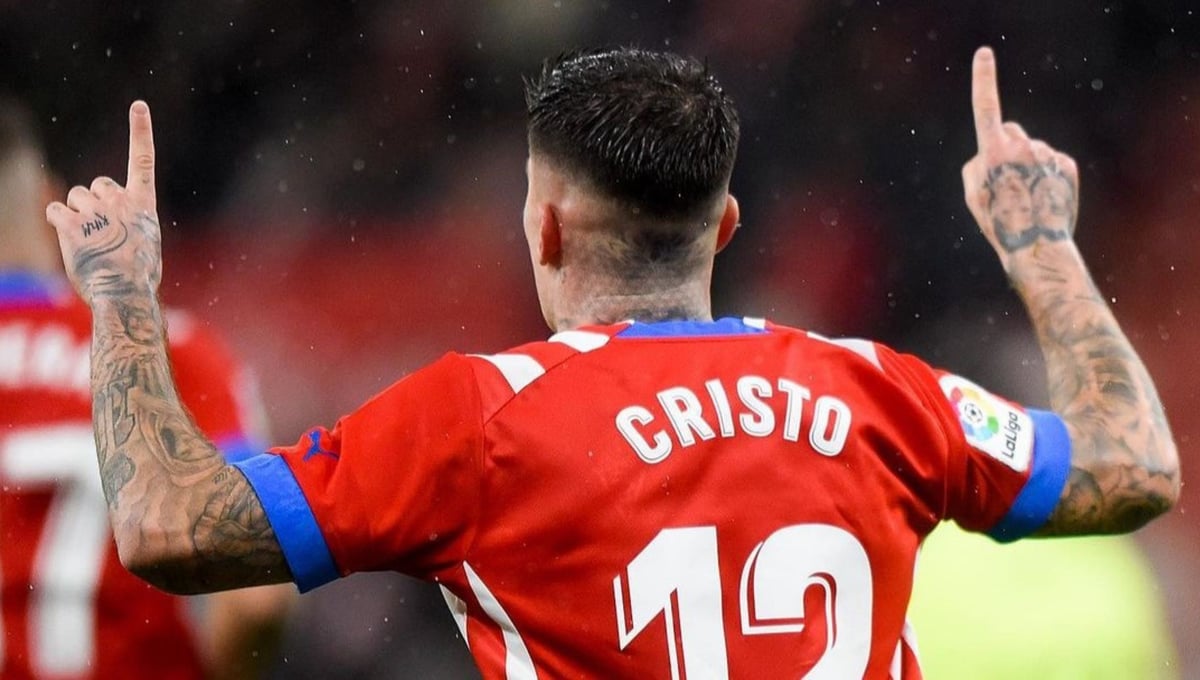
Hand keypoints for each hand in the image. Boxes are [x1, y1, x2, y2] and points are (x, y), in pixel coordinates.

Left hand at [46, 101, 161, 303]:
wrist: (125, 295)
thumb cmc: (139, 277)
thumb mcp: (147, 243)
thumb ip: (131, 222)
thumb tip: (113, 224)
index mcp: (143, 205)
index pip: (144, 159)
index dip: (141, 131)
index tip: (139, 106)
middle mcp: (119, 201)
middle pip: (97, 184)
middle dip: (94, 201)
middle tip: (100, 229)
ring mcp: (95, 211)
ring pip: (75, 197)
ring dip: (76, 214)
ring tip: (88, 241)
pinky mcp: (71, 224)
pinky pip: (55, 211)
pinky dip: (59, 223)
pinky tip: (70, 241)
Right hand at [961, 47, 1079, 269]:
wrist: (1037, 244)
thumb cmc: (998, 221)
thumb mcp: (972, 194)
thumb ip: (977, 164)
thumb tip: (993, 152)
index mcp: (994, 151)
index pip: (986, 108)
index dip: (983, 79)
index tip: (983, 54)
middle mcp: (1023, 146)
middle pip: (1010, 132)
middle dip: (1006, 147)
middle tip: (1006, 181)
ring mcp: (1047, 153)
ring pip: (1032, 149)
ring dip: (1027, 165)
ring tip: (1026, 196)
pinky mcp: (1066, 164)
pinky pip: (1051, 161)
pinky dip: (1046, 175)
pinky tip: (1043, 197)